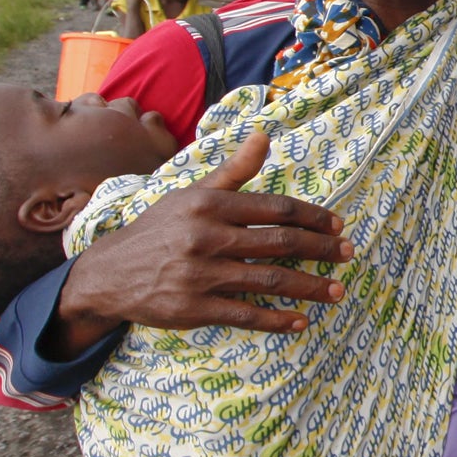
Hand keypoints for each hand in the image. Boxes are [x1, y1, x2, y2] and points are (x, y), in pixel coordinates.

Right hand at [55, 131, 351, 352]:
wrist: (108, 274)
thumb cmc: (160, 229)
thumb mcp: (191, 194)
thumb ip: (234, 171)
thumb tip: (265, 135)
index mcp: (210, 205)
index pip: (276, 208)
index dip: (313, 217)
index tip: (338, 226)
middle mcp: (206, 237)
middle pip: (279, 243)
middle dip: (321, 250)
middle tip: (348, 255)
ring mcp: (199, 274)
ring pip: (269, 280)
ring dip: (309, 287)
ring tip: (337, 291)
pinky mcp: (193, 308)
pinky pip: (245, 315)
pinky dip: (277, 320)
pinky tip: (301, 321)